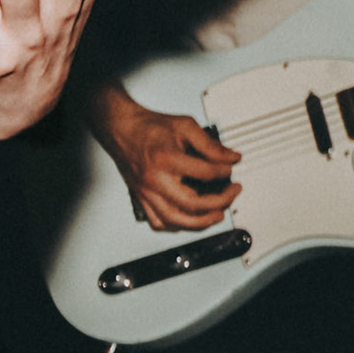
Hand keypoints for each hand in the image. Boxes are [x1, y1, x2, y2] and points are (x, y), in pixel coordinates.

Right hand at [88, 84, 241, 230]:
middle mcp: (155, 180)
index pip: (205, 173)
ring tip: (216, 215)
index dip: (224, 171)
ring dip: (201, 222)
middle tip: (231, 193)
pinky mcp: (141, 198)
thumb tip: (230, 157)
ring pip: (176, 220)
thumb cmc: (148, 128)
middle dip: (219, 202)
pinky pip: (159, 222)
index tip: (230, 167)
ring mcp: (147, 192)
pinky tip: (188, 219)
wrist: (122, 130)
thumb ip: (210, 144)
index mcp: (166, 159)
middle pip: (192, 203)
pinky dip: (176, 225)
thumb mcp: (185, 126)